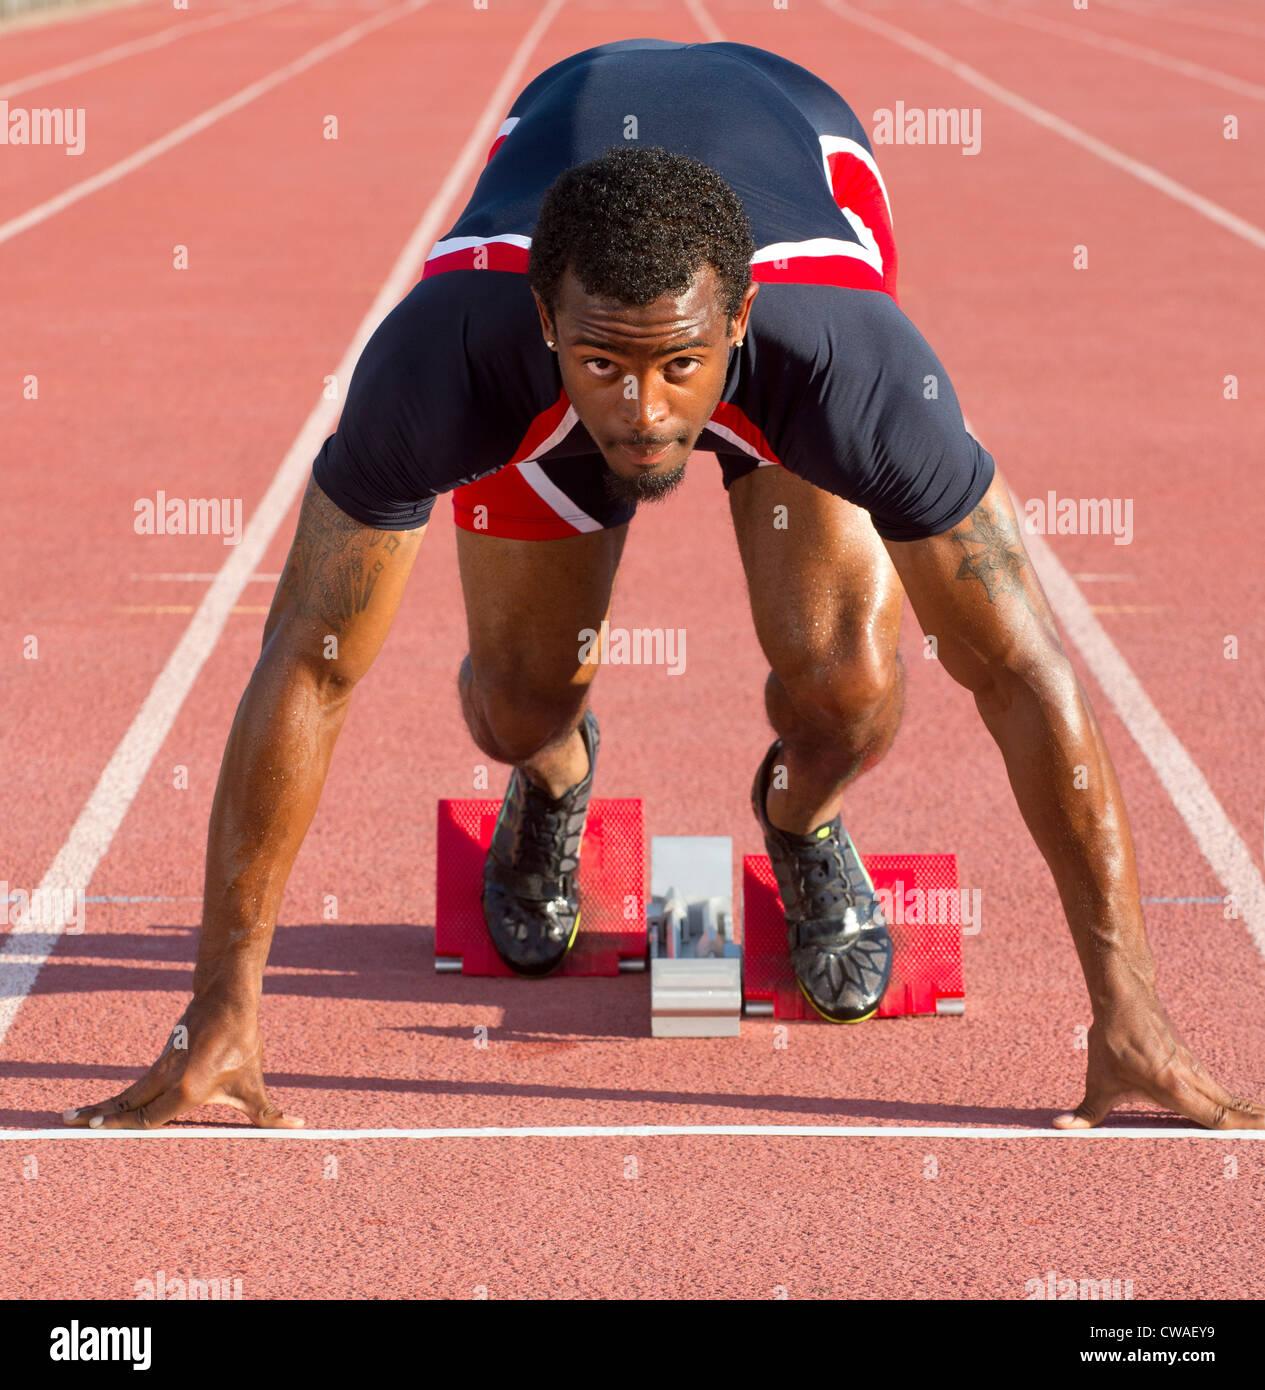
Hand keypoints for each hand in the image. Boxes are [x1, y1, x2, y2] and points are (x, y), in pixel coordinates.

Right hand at [62, 995, 303, 1130]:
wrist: (228, 998)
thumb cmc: (243, 1041)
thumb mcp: (255, 1081)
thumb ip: (270, 1112)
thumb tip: (299, 1126)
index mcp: (189, 1087)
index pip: (150, 1116)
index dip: (123, 1126)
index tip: (96, 1130)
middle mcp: (169, 1078)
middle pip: (128, 1105)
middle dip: (99, 1118)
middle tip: (68, 1126)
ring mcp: (162, 1066)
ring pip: (128, 1092)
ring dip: (102, 1106)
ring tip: (71, 1118)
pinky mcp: (161, 1058)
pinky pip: (136, 1083)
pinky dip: (118, 1096)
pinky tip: (104, 1106)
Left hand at [1054, 989, 1263, 1129]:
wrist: (1124, 997)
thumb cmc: (1111, 1039)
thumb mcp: (1097, 1079)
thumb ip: (1086, 1111)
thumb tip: (1059, 1127)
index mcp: (1172, 1086)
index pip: (1215, 1116)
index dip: (1240, 1128)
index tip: (1261, 1136)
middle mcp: (1190, 1077)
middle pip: (1230, 1108)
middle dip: (1253, 1124)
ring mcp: (1194, 1067)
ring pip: (1226, 1096)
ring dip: (1246, 1112)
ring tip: (1262, 1127)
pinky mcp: (1191, 1060)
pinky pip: (1217, 1087)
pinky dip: (1232, 1101)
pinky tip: (1241, 1110)